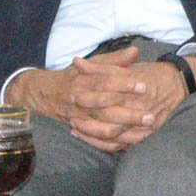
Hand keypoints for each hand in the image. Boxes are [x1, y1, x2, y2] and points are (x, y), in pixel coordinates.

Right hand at [6, 46, 157, 152]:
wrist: (45, 94)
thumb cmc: (72, 77)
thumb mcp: (90, 64)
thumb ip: (113, 60)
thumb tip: (134, 51)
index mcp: (82, 82)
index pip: (104, 83)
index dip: (123, 84)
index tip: (143, 85)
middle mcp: (79, 102)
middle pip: (106, 110)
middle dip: (129, 114)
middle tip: (151, 115)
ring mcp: (79, 119)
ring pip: (103, 129)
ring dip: (125, 131)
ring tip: (146, 130)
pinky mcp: (81, 131)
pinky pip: (99, 141)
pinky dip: (116, 143)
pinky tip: (134, 141)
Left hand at [67, 50, 195, 149]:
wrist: (178, 84)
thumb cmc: (149, 74)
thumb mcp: (126, 68)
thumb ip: (102, 67)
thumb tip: (77, 62)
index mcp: (136, 89)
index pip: (109, 95)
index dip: (89, 97)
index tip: (72, 95)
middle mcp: (141, 108)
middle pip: (110, 118)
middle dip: (88, 118)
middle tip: (69, 116)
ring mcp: (145, 124)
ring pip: (114, 134)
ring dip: (92, 134)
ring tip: (75, 128)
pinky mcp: (146, 135)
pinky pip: (122, 145)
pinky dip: (104, 144)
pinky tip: (90, 139)